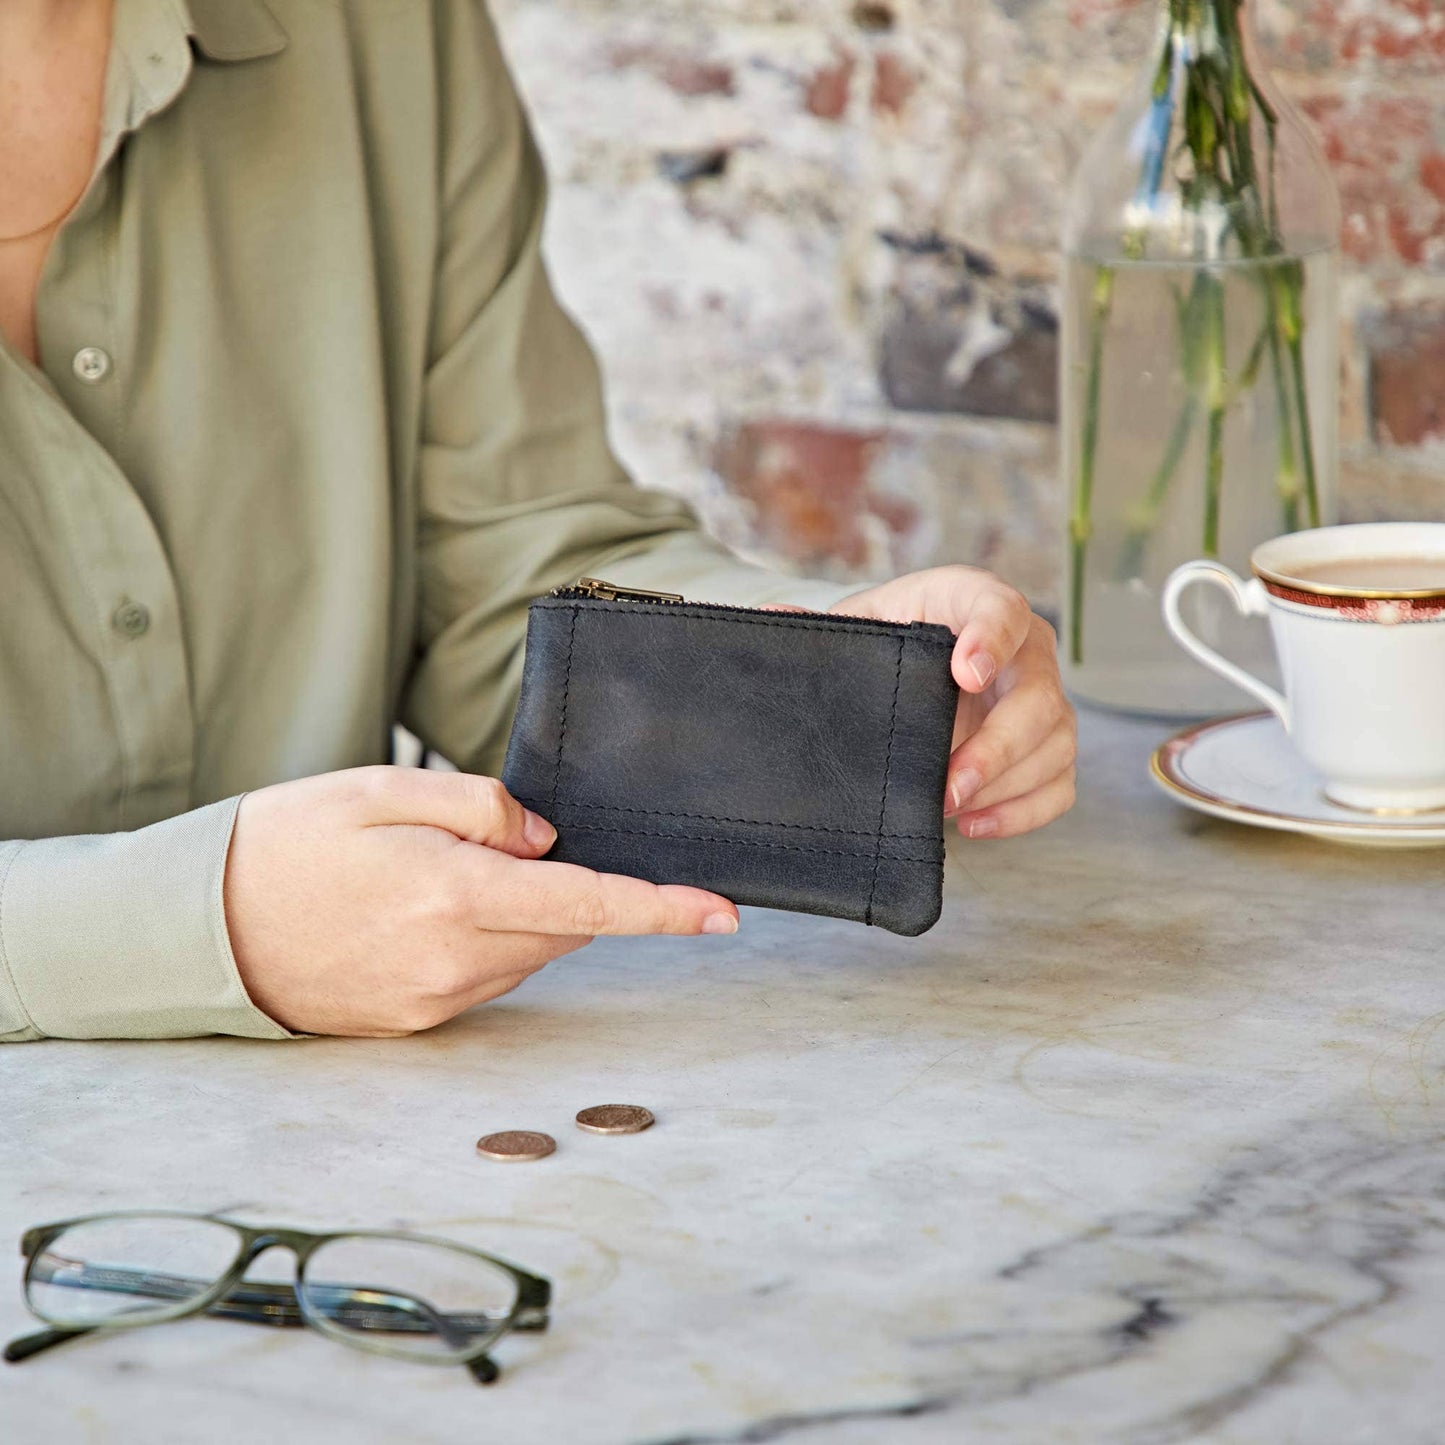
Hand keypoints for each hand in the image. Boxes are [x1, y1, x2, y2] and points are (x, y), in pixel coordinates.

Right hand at [223, 767, 739, 1035]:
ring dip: (520, 913)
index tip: (723, 912)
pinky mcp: (415, 1023)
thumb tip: (550, 839)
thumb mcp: (383, 790)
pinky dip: (484, 940)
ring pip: (527, 952)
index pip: (589, 903)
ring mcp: (435, 1002)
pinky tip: (419, 913)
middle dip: (563, 886)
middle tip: (500, 844)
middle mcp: (456, 962)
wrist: (200, 927)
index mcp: (455, 895)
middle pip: (563, 926)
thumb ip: (483, 807)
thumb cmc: (290, 842)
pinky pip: (485, 977)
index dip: (664, 909)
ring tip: (437, 875)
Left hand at [832, 566, 1075, 839]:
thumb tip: (771, 616)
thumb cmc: (886, 640)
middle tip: (948, 784)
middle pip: (1039, 694)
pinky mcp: (1047, 748)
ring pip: (1055, 744)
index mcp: (975, 602)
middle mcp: (1025, 648)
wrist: (906, 669)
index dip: (991, 639)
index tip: (965, 673)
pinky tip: (972, 823)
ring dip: (1005, 785)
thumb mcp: (856, 626)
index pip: (1002, 609)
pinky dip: (1021, 811)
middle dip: (997, 745)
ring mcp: (1044, 699)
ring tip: (948, 808)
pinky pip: (1059, 785)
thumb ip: (818, 626)